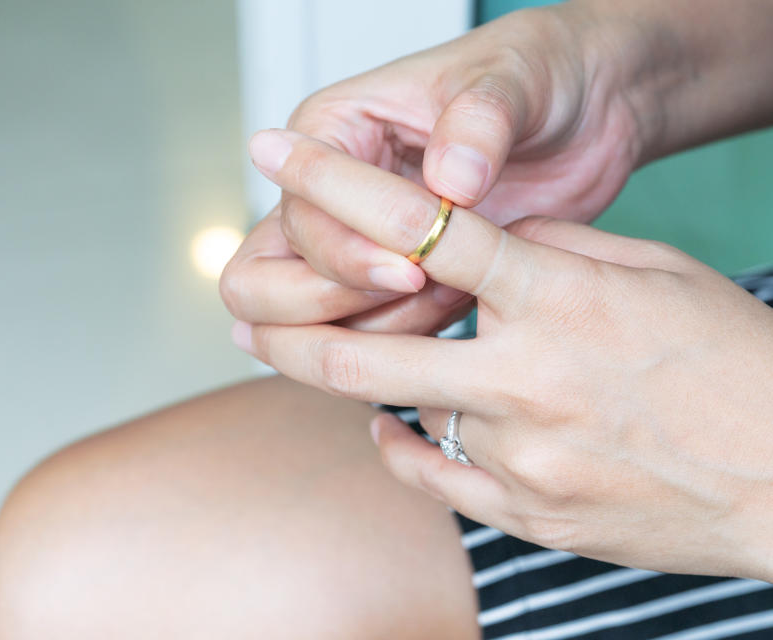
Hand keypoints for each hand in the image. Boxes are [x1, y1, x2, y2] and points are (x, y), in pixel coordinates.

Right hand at [222, 3, 644, 332]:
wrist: (592, 110)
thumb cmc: (538, 73)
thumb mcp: (514, 77)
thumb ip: (481, 121)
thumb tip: (452, 179)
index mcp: (333, 130)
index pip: (297, 216)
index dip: (346, 255)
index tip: (417, 266)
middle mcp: (329, 194)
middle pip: (260, 282)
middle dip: (327, 306)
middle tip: (415, 290)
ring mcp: (356, 242)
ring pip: (308, 322)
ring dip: (378, 327)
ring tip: (457, 293)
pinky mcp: (394, 280)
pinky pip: (365, 335)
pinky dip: (404, 343)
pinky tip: (463, 307)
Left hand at [232, 129, 772, 579]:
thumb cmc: (729, 361)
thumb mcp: (648, 269)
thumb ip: (547, 251)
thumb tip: (474, 242)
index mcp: (558, 296)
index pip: (419, 225)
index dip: (333, 183)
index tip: (277, 156)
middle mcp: (525, 376)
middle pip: (359, 341)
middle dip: (283, 321)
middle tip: (243, 308)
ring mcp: (520, 454)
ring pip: (395, 406)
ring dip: (364, 377)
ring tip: (337, 356)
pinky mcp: (525, 512)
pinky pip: (426, 472)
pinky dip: (394, 441)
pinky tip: (386, 423)